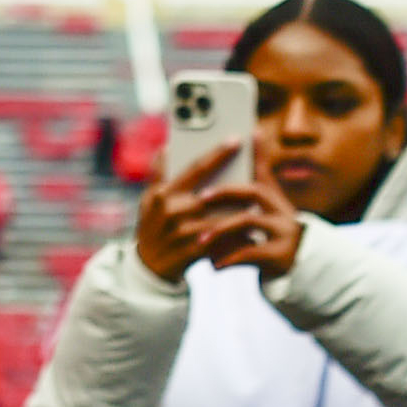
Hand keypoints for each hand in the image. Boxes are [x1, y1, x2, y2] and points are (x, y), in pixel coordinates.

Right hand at [134, 142, 300, 280]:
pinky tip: (251, 232)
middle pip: (214, 192)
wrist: (149, 267)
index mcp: (163, 193)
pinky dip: (237, 236)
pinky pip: (222, 240)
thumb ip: (157, 173)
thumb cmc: (153, 227)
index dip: (218, 153)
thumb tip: (167, 147)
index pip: (195, 168)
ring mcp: (183, 232)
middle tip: (259, 174)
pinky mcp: (193, 251)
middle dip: (238, 184)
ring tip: (259, 203)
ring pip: (222, 217)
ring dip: (241, 211)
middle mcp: (172, 210)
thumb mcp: (148, 199)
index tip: (236, 139)